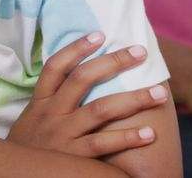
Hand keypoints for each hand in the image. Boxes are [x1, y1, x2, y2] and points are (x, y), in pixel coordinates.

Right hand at [7, 32, 169, 157]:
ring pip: (100, 109)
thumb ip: (53, 100)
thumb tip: (82, 75)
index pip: (55, 66)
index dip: (77, 48)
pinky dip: (128, 137)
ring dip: (133, 99)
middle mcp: (51, 114)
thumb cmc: (32, 147)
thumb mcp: (34, 118)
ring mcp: (62, 135)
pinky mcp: (73, 158)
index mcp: (40, 101)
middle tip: (141, 52)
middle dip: (114, 62)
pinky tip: (150, 133)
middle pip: (82, 79)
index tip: (100, 34)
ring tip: (159, 93)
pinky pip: (103, 144)